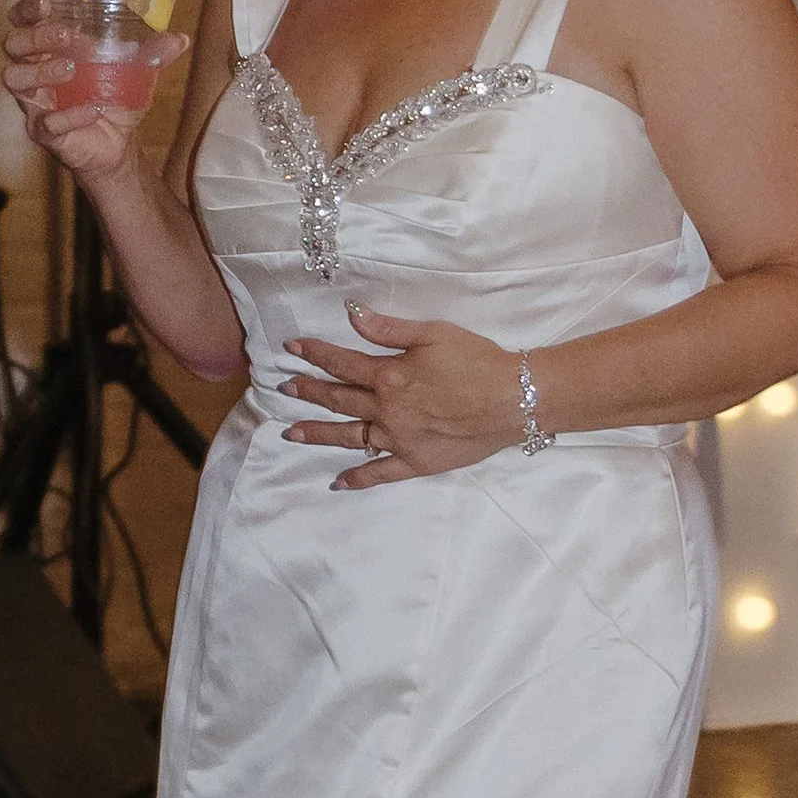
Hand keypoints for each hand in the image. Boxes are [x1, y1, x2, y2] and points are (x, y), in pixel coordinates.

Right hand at [2, 0, 190, 191]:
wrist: (118, 146)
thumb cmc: (114, 99)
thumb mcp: (135, 72)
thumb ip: (152, 54)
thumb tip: (179, 39)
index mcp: (50, 49)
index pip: (23, 21)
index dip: (27, 9)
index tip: (44, 3)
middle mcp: (35, 72)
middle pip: (13, 45)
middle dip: (36, 36)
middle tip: (66, 36)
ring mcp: (36, 103)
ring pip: (14, 79)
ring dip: (41, 71)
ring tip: (71, 70)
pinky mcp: (43, 132)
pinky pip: (44, 123)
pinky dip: (69, 115)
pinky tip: (92, 110)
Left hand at [283, 307, 523, 486]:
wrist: (514, 399)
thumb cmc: (477, 360)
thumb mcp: (433, 333)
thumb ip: (388, 328)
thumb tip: (351, 315)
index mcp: (388, 376)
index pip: (341, 363)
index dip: (314, 354)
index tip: (291, 349)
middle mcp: (386, 410)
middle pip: (338, 400)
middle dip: (308, 392)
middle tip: (283, 388)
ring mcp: (399, 439)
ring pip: (349, 437)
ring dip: (318, 434)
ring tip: (292, 433)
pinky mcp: (416, 462)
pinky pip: (380, 473)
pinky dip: (358, 479)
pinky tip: (337, 482)